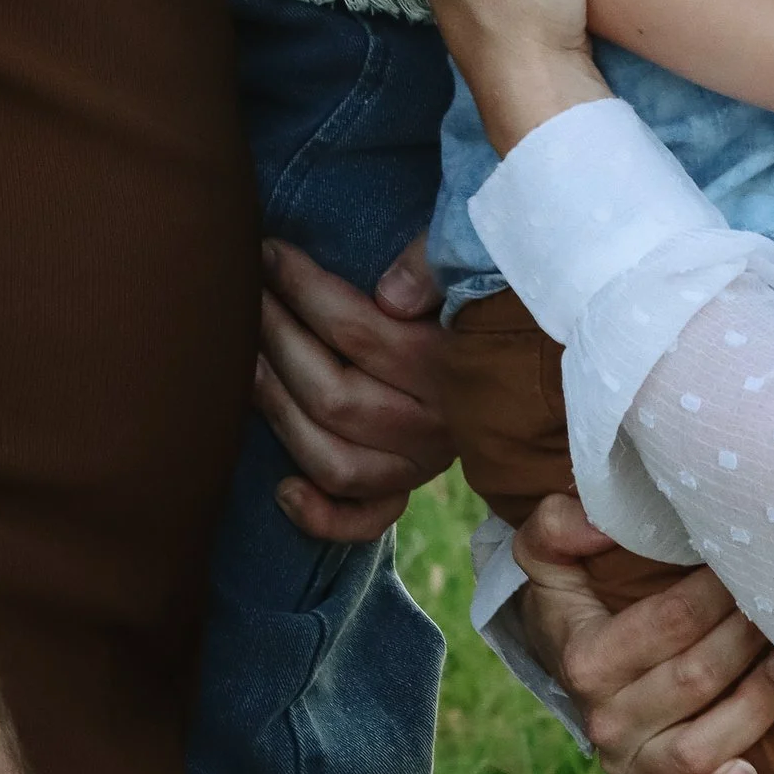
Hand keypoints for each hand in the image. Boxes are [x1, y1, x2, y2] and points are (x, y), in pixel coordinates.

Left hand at [258, 234, 455, 543]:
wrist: (525, 364)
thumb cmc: (476, 298)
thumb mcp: (466, 266)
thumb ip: (433, 264)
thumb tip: (390, 294)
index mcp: (452, 364)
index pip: (361, 331)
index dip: (303, 290)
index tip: (268, 254)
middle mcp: (437, 425)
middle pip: (335, 397)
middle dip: (278, 340)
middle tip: (247, 296)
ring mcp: (420, 466)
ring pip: (334, 460)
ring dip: (278, 411)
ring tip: (248, 361)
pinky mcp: (407, 491)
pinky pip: (362, 520)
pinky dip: (320, 515)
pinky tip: (282, 489)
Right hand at [511, 495, 773, 773]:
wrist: (563, 665)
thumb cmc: (574, 602)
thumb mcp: (547, 555)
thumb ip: (558, 527)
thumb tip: (597, 522)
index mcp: (585, 660)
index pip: (669, 623)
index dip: (717, 592)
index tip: (750, 560)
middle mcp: (604, 719)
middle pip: (696, 679)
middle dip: (749, 638)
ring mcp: (626, 764)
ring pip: (700, 748)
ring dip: (755, 708)